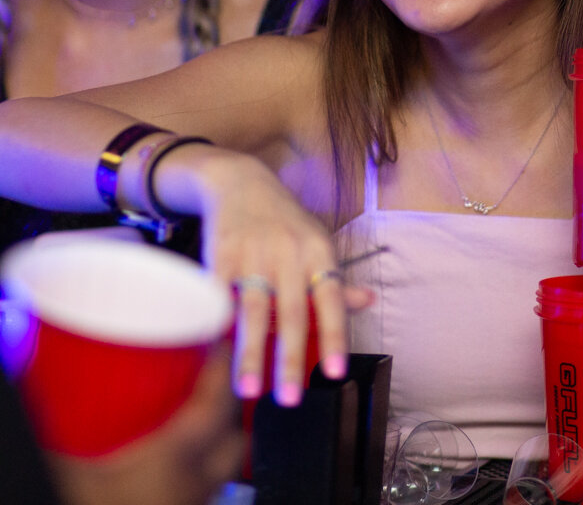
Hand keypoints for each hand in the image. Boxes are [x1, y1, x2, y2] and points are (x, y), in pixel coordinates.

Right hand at [46, 348, 245, 504]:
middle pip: (233, 431)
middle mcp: (195, 483)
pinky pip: (209, 488)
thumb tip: (24, 378)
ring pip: (226, 463)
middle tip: (206, 374)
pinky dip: (203, 468)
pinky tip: (174, 463)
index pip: (217, 402)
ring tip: (195, 415)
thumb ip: (45, 424)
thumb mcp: (64, 469)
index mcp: (175, 459)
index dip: (222, 366)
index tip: (216, 339)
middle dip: (225, 399)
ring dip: (218, 436)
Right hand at [187, 148, 371, 407]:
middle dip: (290, 359)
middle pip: (292, 313)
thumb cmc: (285, 223)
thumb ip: (337, 281)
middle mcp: (289, 251)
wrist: (241, 182)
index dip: (335, 337)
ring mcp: (253, 251)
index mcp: (319, 251)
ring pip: (253, 311)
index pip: (331, 301)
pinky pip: (220, 295)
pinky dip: (216, 325)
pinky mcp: (220, 252)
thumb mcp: (317, 244)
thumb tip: (368, 303)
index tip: (335, 374)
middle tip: (289, 400)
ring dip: (250, 353)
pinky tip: (213, 355)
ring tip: (247, 389)